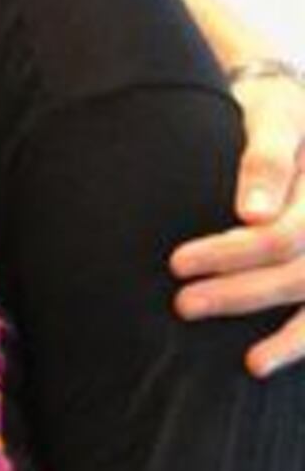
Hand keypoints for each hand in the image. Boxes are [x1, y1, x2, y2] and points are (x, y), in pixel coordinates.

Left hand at [172, 65, 304, 376]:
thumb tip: (252, 215)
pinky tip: (279, 359)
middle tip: (184, 306)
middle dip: (245, 293)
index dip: (234, 253)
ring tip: (253, 363)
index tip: (177, 263)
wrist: (294, 107)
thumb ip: (263, 159)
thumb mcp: (269, 115)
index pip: (285, 234)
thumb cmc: (273, 108)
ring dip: (293, 336)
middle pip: (302, 270)